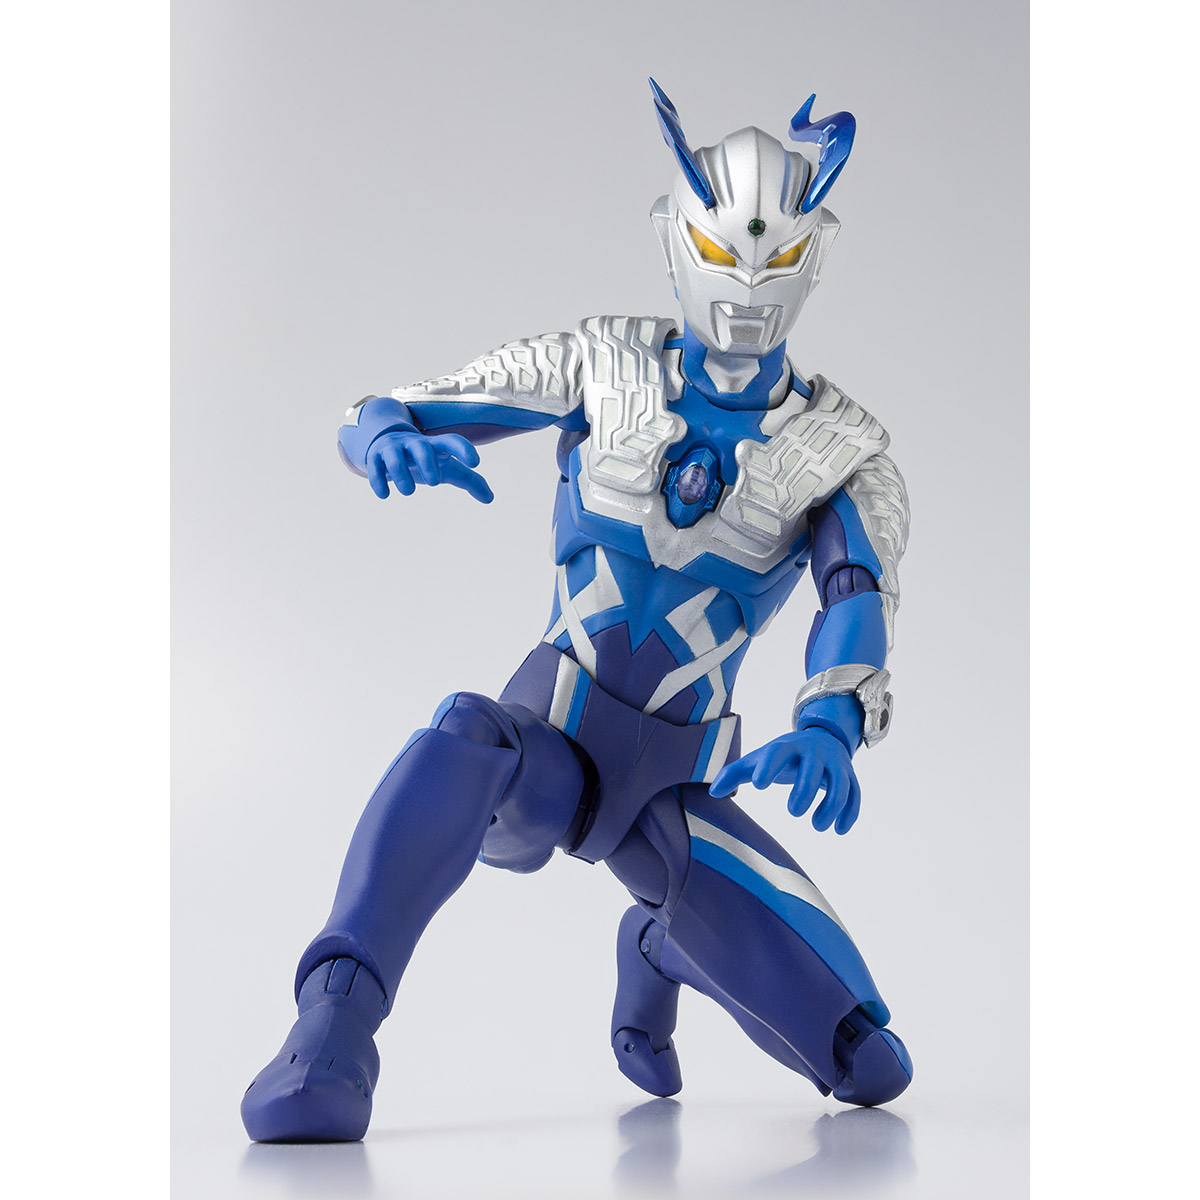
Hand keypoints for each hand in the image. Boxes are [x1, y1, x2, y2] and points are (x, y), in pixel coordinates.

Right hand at [365, 429, 493, 503]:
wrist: (387, 441)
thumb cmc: (424, 458)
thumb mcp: (447, 467)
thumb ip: (469, 480)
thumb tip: (490, 499)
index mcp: (434, 445)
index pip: (452, 441)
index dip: (464, 449)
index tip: (476, 462)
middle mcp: (414, 444)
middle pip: (420, 447)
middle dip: (426, 461)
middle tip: (435, 482)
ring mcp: (393, 449)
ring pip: (394, 456)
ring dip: (400, 473)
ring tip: (409, 492)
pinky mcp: (375, 457)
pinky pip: (375, 466)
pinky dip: (378, 479)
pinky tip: (384, 495)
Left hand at [709, 727, 861, 834]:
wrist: (822, 740)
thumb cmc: (784, 755)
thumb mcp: (759, 759)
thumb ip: (736, 773)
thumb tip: (712, 792)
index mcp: (788, 747)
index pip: (777, 753)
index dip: (768, 766)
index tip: (758, 785)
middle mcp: (814, 753)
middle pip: (813, 768)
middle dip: (804, 789)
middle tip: (792, 812)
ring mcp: (835, 764)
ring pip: (840, 783)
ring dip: (831, 805)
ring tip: (817, 826)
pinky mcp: (850, 777)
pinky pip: (856, 794)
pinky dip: (850, 812)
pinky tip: (839, 830)